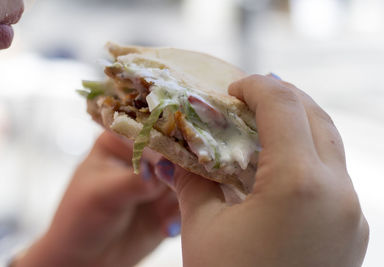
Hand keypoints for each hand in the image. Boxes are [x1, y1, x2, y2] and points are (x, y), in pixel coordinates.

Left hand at [16, 131, 179, 266]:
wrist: (84, 259)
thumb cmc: (80, 218)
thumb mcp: (101, 194)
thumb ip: (131, 180)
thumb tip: (160, 170)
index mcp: (122, 141)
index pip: (149, 129)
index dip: (168, 134)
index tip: (185, 143)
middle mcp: (145, 157)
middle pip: (173, 150)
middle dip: (185, 162)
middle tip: (192, 175)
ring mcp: (160, 181)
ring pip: (186, 176)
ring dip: (190, 188)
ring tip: (186, 202)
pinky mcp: (169, 205)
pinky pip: (188, 202)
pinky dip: (185, 212)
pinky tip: (168, 228)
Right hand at [154, 75, 368, 266]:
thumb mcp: (202, 228)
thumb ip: (193, 179)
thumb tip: (181, 151)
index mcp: (299, 184)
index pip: (283, 106)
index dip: (256, 87)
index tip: (233, 87)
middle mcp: (337, 192)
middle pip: (315, 116)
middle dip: (279, 99)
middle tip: (246, 101)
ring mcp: (352, 212)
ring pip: (329, 142)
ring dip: (296, 124)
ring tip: (260, 127)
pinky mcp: (352, 228)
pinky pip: (333, 173)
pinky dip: (306, 154)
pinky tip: (277, 163)